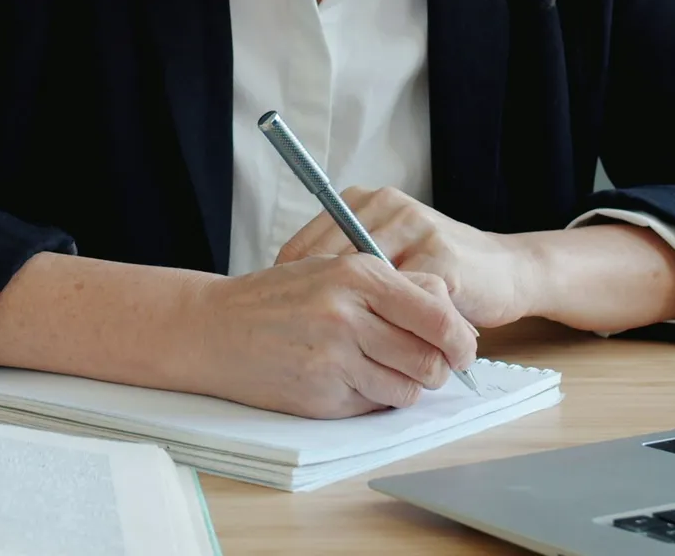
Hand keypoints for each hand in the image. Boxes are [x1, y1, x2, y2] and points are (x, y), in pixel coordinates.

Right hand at [175, 255, 479, 418]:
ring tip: (384, 370)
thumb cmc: (276, 297)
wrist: (212, 329)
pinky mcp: (322, 395)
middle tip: (431, 365)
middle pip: (430, 358)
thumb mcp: (334, 269)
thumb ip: (391, 285)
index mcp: (358, 275)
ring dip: (407, 385)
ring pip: (408, 388)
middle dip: (439, 367)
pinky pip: (374, 405)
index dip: (460, 337)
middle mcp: (348, 315)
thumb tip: (448, 308)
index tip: (462, 347)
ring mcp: (334, 358)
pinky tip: (350, 378)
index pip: (438, 313)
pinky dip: (373, 397)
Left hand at [275, 187, 536, 329]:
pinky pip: (402, 303)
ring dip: (352, 324)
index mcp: (364, 202)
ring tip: (337, 353)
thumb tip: (286, 295)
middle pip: (328, 265)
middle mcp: (387, 207)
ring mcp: (416, 228)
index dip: (289, 289)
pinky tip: (380, 352)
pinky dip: (390, 331)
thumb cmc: (437, 269)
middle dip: (316, 309)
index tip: (284, 323)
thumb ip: (345, 267)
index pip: (305, 246)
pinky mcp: (441, 258)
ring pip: (364, 286)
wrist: (507, 271)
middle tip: (304, 344)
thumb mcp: (385, 259)